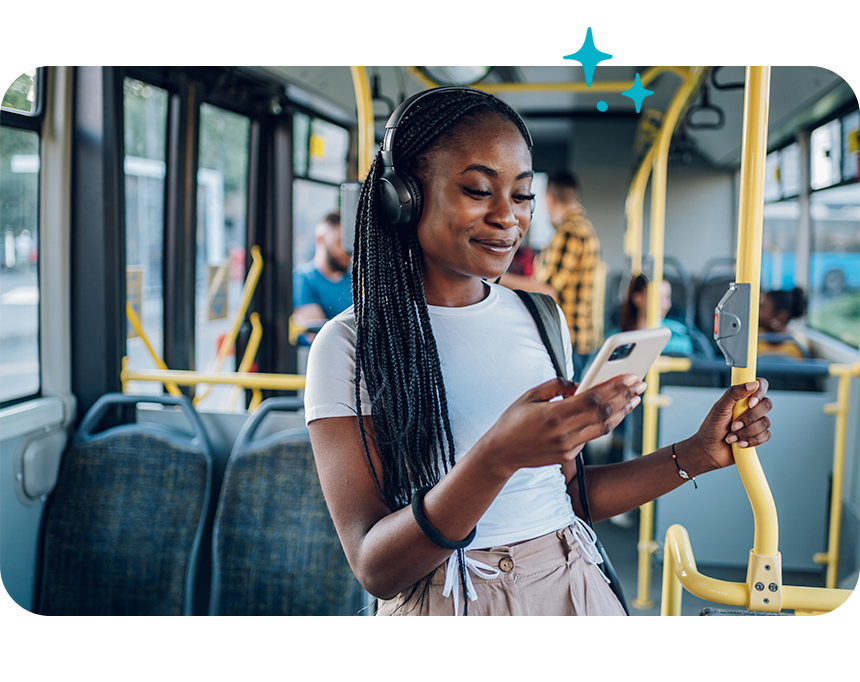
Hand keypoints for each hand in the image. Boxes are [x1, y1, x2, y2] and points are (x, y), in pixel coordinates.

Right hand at [483, 374, 645, 476]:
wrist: (500, 453)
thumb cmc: (513, 420)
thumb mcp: (530, 395)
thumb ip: (556, 386)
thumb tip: (579, 384)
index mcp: (553, 414)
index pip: (592, 398)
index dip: (615, 386)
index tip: (631, 376)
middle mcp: (564, 433)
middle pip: (603, 413)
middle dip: (625, 397)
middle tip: (640, 384)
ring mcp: (567, 447)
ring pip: (604, 428)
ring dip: (622, 412)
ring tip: (635, 399)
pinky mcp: (568, 455)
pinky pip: (591, 436)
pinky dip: (605, 423)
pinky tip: (615, 412)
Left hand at [688, 378, 772, 472]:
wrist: (709, 451)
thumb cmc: (711, 428)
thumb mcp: (719, 408)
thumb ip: (734, 393)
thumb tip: (753, 383)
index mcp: (741, 397)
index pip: (760, 384)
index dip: (760, 392)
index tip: (750, 403)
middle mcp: (751, 408)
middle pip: (767, 405)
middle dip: (749, 418)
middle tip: (733, 425)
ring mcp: (756, 422)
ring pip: (766, 422)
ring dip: (746, 432)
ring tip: (731, 437)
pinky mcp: (759, 436)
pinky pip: (766, 436)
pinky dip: (752, 441)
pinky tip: (740, 444)